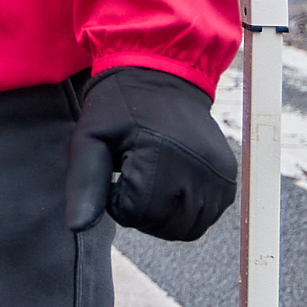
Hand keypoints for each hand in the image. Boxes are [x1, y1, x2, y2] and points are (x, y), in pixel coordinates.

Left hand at [64, 66, 237, 240]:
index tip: (114, 178)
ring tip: (151, 184)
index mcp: (161, 155)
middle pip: (164, 226)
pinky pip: (207, 217)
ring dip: (164, 216)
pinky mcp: (228, 178)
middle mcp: (197, 168)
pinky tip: (171, 186)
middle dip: (140, 213)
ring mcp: (218, 175)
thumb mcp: (89, 139)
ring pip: (188, 228)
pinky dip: (186, 211)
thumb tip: (77, 227)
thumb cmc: (118, 109)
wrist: (161, 79)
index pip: (137, 214)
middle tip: (130, 180)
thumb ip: (83, 183)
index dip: (116, 204)